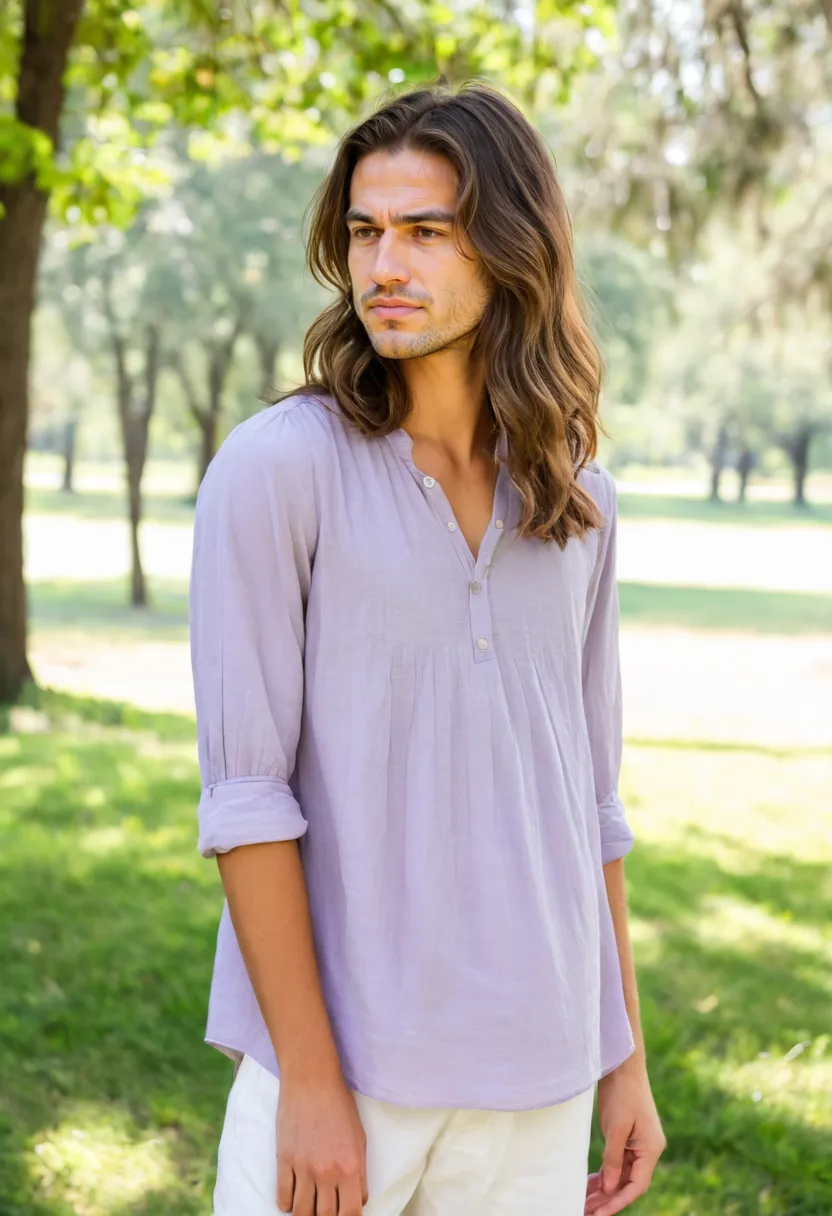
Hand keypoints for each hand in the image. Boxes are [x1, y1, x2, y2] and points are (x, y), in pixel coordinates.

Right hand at [276, 1072, 368, 1215]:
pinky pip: (283, 1196)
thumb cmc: (339, 1106)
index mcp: (351, 1167)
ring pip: (302, 1212)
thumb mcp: (359, 1139)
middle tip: (325, 1211)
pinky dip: (287, 1204)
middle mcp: (328, 1172)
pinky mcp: (284, 1160)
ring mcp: (304, 1168)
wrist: (312, 1081)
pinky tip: (291, 1200)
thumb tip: (358, 1199)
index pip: (351, 1213)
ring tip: (308, 1208)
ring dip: (305, 1214)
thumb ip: (360, 1173)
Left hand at [584, 1061, 665, 1214]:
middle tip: (586, 1211)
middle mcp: (647, 1149)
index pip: (636, 1185)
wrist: (623, 1065)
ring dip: (604, 1188)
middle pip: (628, 1182)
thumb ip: (613, 1159)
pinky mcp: (627, 1137)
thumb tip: (610, 1187)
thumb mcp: (615, 1128)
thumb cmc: (622, 1093)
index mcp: (651, 1148)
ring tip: (584, 1202)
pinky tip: (590, 1184)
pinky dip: (604, 1174)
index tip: (599, 1214)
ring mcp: (638, 1144)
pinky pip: (617, 1162)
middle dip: (608, 1199)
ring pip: (621, 1174)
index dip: (618, 1202)